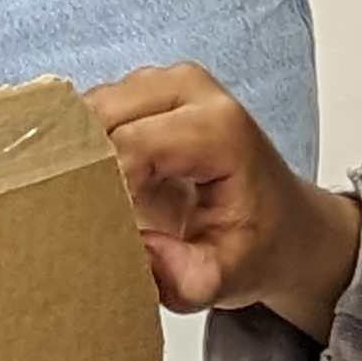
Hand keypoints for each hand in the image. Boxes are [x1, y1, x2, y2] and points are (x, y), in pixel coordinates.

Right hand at [86, 64, 360, 341]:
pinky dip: (81, 146)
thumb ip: (188, 277)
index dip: (102, 191)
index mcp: (220, 129)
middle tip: (85, 220)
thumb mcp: (230, 279)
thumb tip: (141, 251)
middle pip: (101, 119)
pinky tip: (96, 184)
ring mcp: (166, 81)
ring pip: (88, 110)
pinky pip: (90, 110)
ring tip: (93, 204)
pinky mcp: (145, 88)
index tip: (98, 232)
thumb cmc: (257, 244)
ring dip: (79, 157)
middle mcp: (192, 90)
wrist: (282, 223)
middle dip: (82, 170)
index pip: (129, 147)